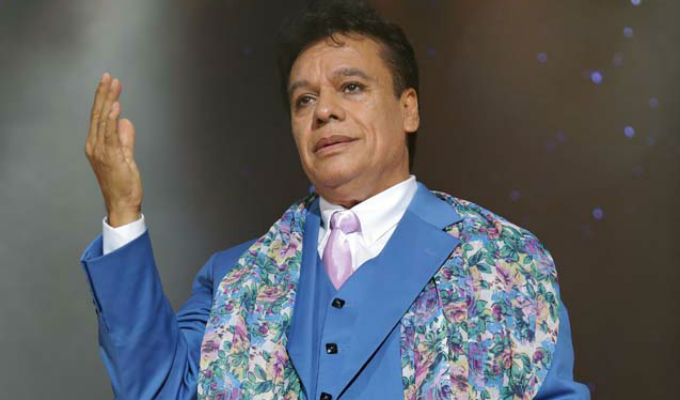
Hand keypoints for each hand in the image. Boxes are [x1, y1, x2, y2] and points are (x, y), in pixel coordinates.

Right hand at [85, 72, 142, 226]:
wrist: (122, 203)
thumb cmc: (123, 183)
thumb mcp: (126, 156)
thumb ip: (125, 138)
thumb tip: (126, 121)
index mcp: (97, 144)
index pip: (99, 116)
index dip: (104, 98)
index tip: (111, 83)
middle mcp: (95, 146)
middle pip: (98, 114)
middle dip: (103, 94)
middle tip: (108, 77)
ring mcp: (101, 151)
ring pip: (102, 120)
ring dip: (108, 101)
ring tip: (113, 84)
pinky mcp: (110, 157)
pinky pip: (110, 135)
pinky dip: (111, 119)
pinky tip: (116, 106)